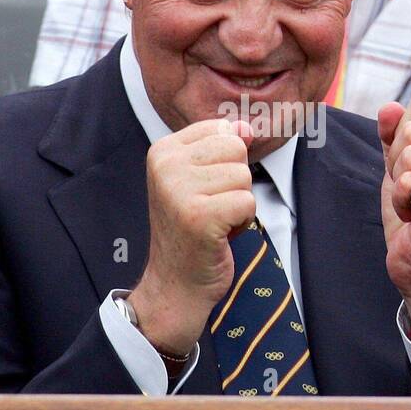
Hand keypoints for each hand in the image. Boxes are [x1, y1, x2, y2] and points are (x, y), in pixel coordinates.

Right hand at [129, 119, 255, 355]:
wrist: (175, 283)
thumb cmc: (191, 230)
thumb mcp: (199, 179)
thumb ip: (221, 148)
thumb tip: (246, 126)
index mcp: (162, 150)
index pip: (223, 129)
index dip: (227, 162)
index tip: (205, 189)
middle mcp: (165, 166)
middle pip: (236, 149)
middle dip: (236, 182)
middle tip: (212, 207)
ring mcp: (179, 191)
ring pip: (244, 176)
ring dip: (239, 204)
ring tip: (214, 221)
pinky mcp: (199, 216)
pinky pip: (247, 201)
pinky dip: (242, 222)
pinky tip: (219, 235)